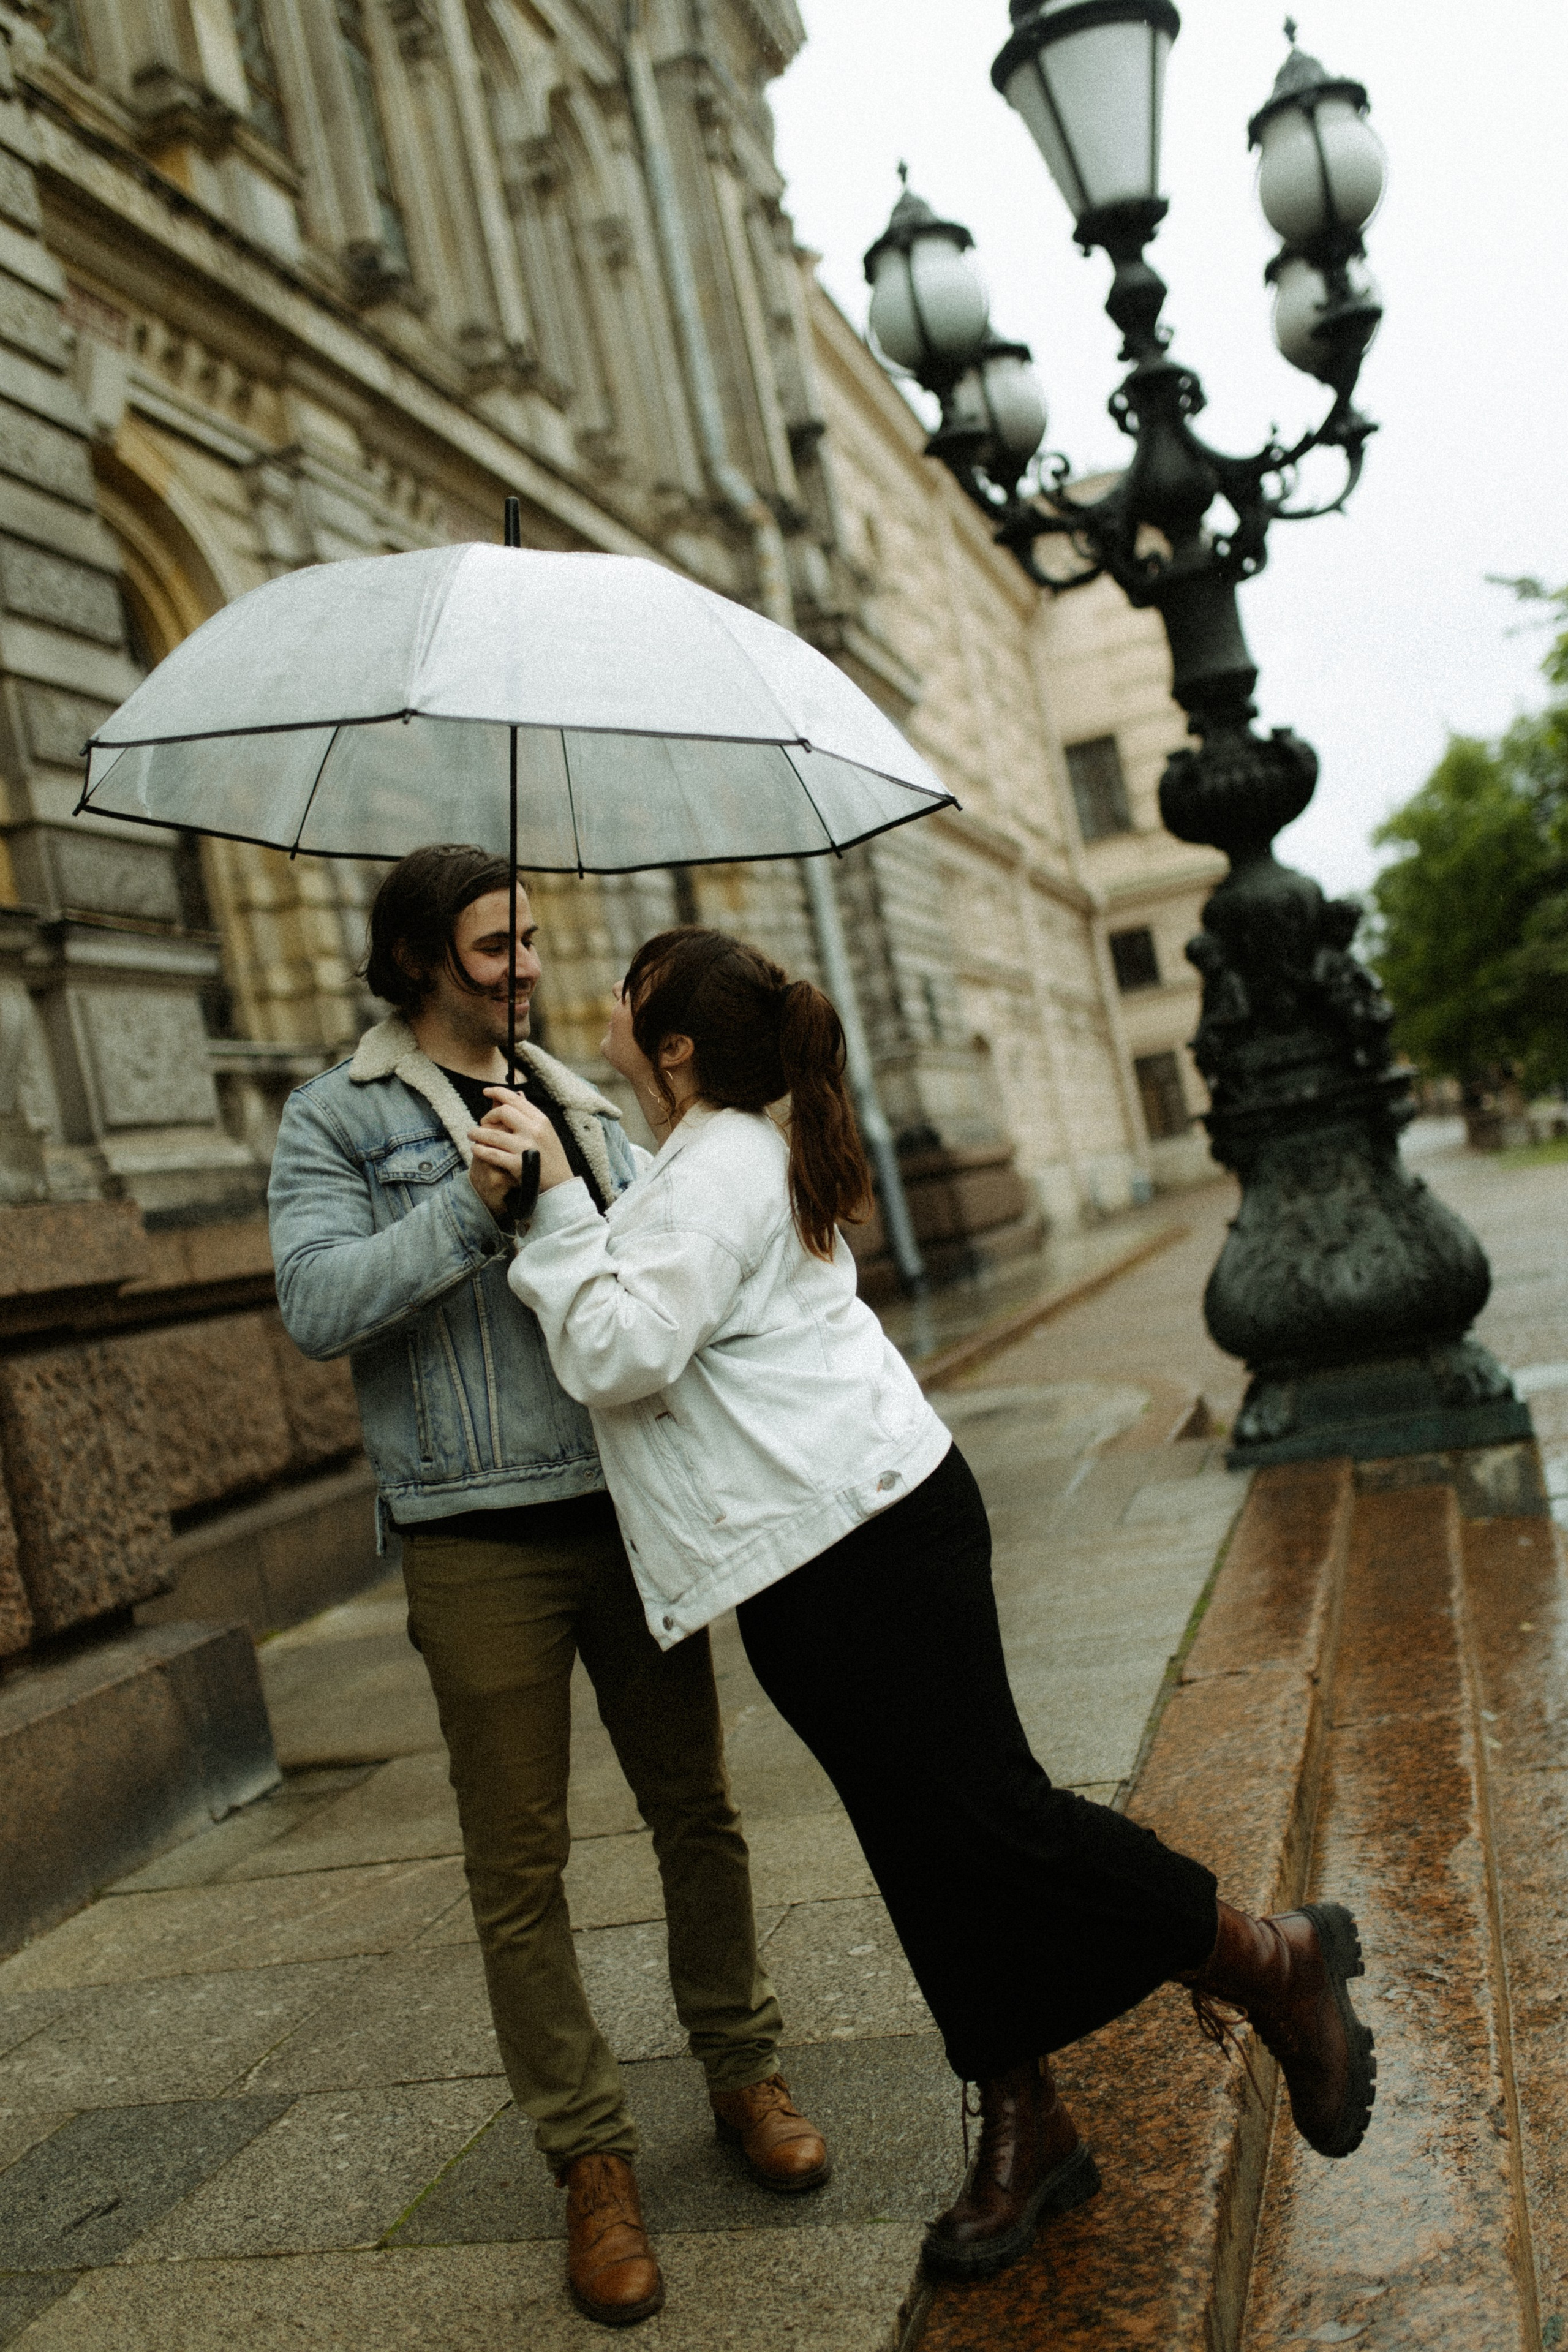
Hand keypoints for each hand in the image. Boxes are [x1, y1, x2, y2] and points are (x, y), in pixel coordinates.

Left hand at [467, 1089, 572, 1218]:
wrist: (560, 1186)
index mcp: (541, 1121)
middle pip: (503, 1112)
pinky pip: (492, 1153)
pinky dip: (480, 1150)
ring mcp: (525, 1147)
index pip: (515, 1100)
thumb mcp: (546, 1132)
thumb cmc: (552, 1159)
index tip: (487, 1092)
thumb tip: (517, 1094)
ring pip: (493, 1133)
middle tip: (482, 1122)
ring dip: (478, 1133)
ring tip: (471, 1135)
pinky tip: (476, 1149)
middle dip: (488, 1116)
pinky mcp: (517, 1164)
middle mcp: (534, 1131)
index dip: (498, 1092)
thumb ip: (530, 1115)